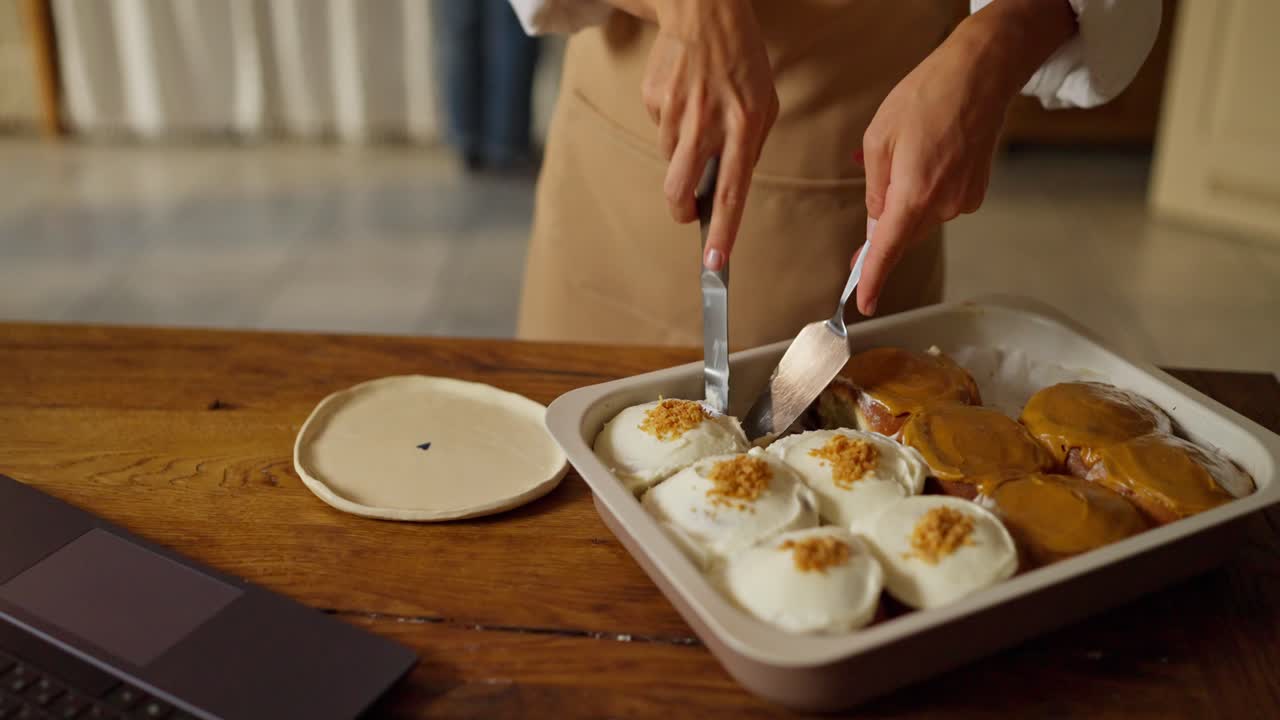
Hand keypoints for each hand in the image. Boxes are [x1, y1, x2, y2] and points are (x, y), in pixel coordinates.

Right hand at [637, 0, 777, 270]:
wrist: (705, 11)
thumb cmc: (742, 60)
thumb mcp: (765, 103)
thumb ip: (750, 147)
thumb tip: (728, 187)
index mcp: (743, 126)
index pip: (731, 192)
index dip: (722, 231)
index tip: (715, 262)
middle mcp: (708, 122)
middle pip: (680, 187)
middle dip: (679, 209)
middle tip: (685, 211)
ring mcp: (676, 110)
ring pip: (670, 157)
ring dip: (682, 152)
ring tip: (698, 117)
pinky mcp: (654, 98)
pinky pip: (659, 128)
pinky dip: (671, 123)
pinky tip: (684, 97)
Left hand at [855, 0, 1075, 315]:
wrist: (980, 74)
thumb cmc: (925, 98)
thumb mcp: (878, 139)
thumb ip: (875, 189)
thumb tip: (876, 224)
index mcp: (914, 193)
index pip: (888, 248)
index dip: (874, 279)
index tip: (864, 303)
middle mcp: (943, 205)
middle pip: (903, 236)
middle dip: (881, 240)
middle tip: (858, 254)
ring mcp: (963, 201)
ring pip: (921, 220)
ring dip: (905, 206)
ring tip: (905, 161)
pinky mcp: (975, 193)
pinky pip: (939, 206)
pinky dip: (926, 195)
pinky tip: (926, 162)